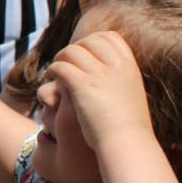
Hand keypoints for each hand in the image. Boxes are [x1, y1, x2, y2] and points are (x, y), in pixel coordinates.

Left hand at [45, 30, 152, 151]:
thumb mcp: (131, 97)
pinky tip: (50, 79)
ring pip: (71, 51)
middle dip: (73, 48)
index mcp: (129, 67)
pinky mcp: (82, 85)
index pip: (110, 37)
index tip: (83, 52)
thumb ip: (121, 82)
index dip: (92, 40)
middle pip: (88, 41)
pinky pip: (61, 67)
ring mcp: (99, 74)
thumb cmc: (129, 130)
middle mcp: (116, 66)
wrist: (127, 144)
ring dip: (59, 58)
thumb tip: (113, 77)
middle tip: (65, 62)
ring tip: (54, 71)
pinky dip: (52, 70)